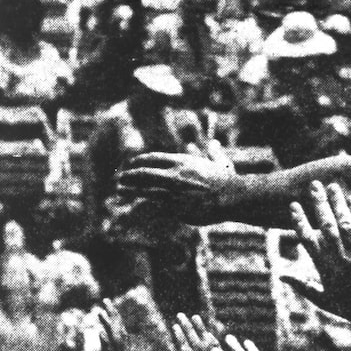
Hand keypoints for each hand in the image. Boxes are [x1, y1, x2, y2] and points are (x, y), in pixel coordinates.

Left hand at [116, 147, 240, 224]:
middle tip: (120, 177)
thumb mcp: (218, 162)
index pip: (153, 158)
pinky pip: (154, 205)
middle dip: (129, 174)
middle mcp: (173, 174)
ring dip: (129, 189)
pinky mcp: (174, 207)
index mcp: (181, 161)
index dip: (140, 160)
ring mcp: (172, 191)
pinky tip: (133, 203)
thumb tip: (214, 143)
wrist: (231, 197)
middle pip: (144, 173)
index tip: (132, 162)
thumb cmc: (226, 180)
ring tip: (119, 189)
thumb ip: (212, 153)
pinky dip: (142, 203)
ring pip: (144, 189)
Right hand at [281, 181, 350, 327]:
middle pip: (326, 224)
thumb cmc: (350, 308)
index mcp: (324, 266)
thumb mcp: (322, 298)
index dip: (299, 219)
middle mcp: (340, 257)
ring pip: (346, 222)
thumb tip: (281, 276)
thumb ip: (302, 285)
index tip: (293, 204)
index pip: (307, 237)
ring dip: (338, 202)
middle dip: (319, 203)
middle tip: (314, 184)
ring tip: (333, 186)